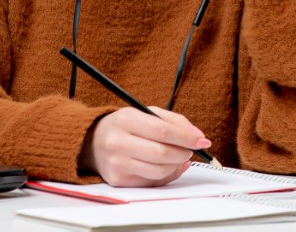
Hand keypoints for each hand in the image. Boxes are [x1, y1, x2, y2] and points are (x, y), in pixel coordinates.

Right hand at [80, 107, 210, 186]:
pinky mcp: (119, 180)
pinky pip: (151, 182)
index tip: (202, 140)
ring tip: (178, 157)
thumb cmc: (125, 126)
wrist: (93, 142)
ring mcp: (117, 163)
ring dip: (176, 165)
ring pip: (159, 171)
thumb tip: (197, 137)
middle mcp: (118, 142)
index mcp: (125, 120)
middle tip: (190, 150)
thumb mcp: (145, 113)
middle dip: (183, 153)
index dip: (186, 137)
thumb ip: (173, 121)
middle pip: (162, 154)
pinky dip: (165, 175)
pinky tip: (166, 166)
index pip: (162, 131)